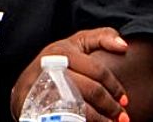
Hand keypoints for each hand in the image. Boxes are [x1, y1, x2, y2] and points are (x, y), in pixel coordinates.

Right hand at [10, 28, 130, 121]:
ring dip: (100, 118)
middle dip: (111, 106)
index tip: (125, 100)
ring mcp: (45, 88)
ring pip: (81, 107)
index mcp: (64, 52)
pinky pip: (68, 117)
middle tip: (123, 117)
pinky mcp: (39, 106)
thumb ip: (101, 38)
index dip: (115, 87)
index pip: (98, 71)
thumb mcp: (76, 43)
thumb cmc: (58, 61)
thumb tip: (124, 45)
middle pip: (91, 90)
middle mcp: (53, 68)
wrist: (27, 86)